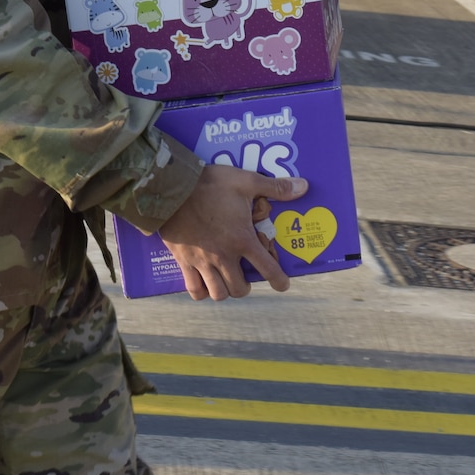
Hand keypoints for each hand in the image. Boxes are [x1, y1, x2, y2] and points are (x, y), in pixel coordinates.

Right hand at [156, 166, 307, 299]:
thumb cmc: (210, 184)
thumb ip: (274, 187)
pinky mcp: (184, 262)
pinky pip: (193, 289)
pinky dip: (201, 291)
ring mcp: (202, 262)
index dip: (278, 281)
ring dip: (225, 291)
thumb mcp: (245, 180)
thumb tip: (303, 187)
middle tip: (246, 277)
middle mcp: (224, 256)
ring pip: (217, 293)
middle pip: (239, 289)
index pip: (267, 269)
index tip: (283, 285)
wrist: (171, 189)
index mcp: (242, 239)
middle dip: (246, 287)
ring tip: (226, 281)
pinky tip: (204, 284)